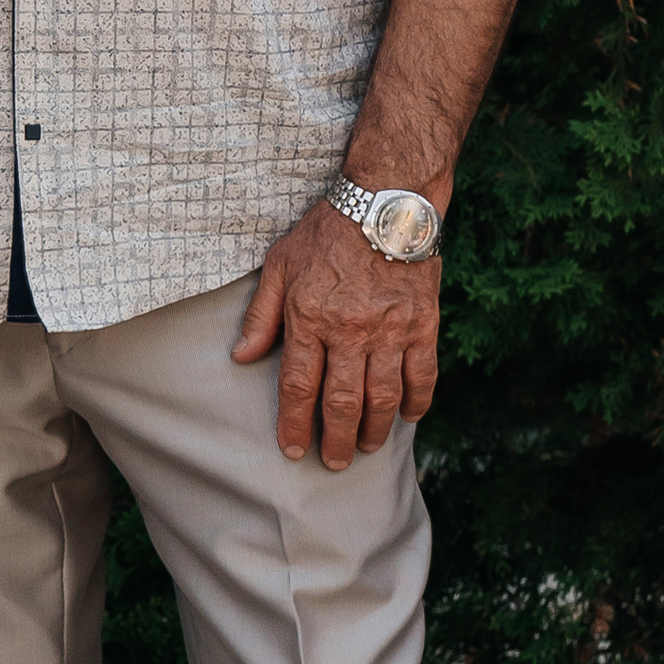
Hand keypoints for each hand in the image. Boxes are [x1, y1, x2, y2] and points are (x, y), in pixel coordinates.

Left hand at [231, 201, 440, 467]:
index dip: (293, 423)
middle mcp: (351, 331)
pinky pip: (422, 374)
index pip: (299, 385)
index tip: (292, 449)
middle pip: (342, 401)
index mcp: (311, 319)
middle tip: (334, 463)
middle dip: (336, 439)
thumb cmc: (326, 232)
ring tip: (366, 447)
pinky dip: (417, 401)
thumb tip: (241, 357)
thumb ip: (261, 315)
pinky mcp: (423, 323)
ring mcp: (391, 330)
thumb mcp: (280, 266)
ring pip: (383, 396)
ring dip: (374, 429)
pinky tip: (409, 417)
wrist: (386, 201)